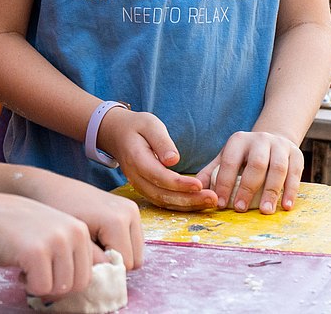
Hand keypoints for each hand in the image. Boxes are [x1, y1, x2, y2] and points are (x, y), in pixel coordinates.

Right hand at [0, 192, 101, 297]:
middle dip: (58, 286)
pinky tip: (20, 269)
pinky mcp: (37, 252)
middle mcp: (73, 232)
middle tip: (39, 274)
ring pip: (62, 288)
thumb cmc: (18, 228)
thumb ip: (71, 251)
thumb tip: (87, 283)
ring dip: (43, 285)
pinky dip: (29, 285)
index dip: (69, 279)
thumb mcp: (53, 232)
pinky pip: (42, 288)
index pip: (91, 271)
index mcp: (80, 229)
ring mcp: (56, 241)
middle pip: (79, 283)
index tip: (52, 274)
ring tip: (29, 268)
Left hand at [22, 170, 144, 269]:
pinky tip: (100, 237)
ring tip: (94, 245)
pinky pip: (133, 240)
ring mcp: (132, 209)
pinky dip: (120, 244)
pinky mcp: (131, 208)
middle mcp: (130, 212)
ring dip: (118, 254)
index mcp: (117, 221)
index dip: (105, 269)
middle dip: (113, 262)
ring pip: (135, 251)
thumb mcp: (74, 241)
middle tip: (90, 253)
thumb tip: (107, 281)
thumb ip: (92, 260)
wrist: (53, 189)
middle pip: (134, 259)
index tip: (85, 260)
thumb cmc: (59, 213)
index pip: (124, 265)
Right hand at [97, 107, 216, 211]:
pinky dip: (181, 204)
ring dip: (187, 205)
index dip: (179, 183)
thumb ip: (161, 141)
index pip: (159, 176)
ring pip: (163, 202)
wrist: (117, 134)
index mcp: (136, 159)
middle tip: (213, 198)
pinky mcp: (145, 189)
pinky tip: (198, 202)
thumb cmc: (136, 127)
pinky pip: (163, 201)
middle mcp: (136, 177)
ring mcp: (138, 186)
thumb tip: (173, 160)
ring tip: (210, 202)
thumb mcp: (149, 124)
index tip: (199, 184)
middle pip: (162, 194)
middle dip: (189, 199)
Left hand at [197, 131, 303, 213]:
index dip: (224, 183)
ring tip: (265, 211)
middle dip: (247, 188)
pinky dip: (290, 191)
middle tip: (240, 209)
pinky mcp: (296, 154)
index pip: (230, 161)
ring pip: (277, 168)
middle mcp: (260, 140)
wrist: (273, 141)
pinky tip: (285, 206)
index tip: (220, 204)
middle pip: (256, 164)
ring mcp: (280, 146)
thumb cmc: (244, 156)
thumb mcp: (226, 158)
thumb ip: (210, 172)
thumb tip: (193, 188)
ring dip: (271, 191)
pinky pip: (295, 173)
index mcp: (239, 140)